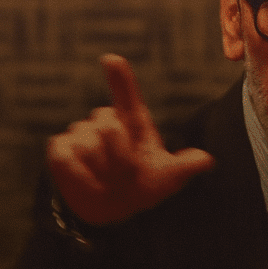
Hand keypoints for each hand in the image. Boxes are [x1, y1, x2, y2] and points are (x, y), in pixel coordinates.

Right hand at [46, 54, 214, 224]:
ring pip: (88, 146)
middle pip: (109, 127)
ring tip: (107, 180)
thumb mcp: (167, 178)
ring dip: (101, 171)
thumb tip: (207, 160)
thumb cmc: (143, 185)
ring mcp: (80, 132)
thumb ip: (183, 167)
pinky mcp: (60, 149)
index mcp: (133, 122)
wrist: (114, 208)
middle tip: (127, 175)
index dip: (120, 77)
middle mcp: (105, 121)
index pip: (126, 93)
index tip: (111, 59)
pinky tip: (88, 182)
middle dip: (120, 156)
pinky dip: (79, 175)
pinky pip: (66, 157)